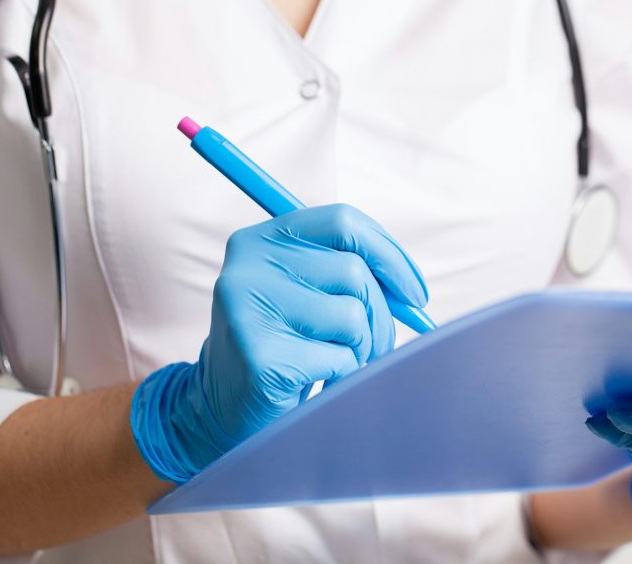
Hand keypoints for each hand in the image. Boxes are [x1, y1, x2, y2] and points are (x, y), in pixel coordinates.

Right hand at [131, 204, 428, 483]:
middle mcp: (248, 267)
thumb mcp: (301, 294)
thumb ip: (346, 275)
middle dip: (381, 315)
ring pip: (352, 316)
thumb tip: (411, 289)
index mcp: (260, 240)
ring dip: (361, 347)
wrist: (218, 410)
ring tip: (336, 361)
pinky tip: (314, 381)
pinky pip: (339, 358)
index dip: (388, 253)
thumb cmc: (279, 345)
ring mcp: (249, 310)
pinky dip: (342, 374)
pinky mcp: (261, 356)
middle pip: (353, 271)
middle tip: (377, 344)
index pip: (342, 221)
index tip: (414, 291)